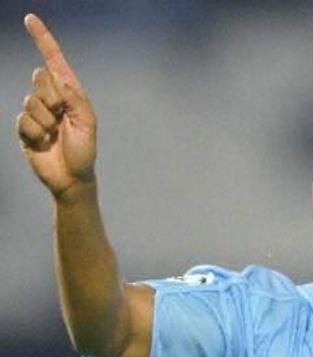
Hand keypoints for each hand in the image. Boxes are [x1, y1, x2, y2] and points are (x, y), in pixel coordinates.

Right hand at [16, 14, 96, 200]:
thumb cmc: (84, 151)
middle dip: (53, 99)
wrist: (72, 178)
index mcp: (70, 96)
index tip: (31, 19)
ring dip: (45, 120)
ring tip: (54, 135)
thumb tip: (56, 76)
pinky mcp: (25, 129)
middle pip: (41, 79)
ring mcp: (37, 114)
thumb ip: (74, 98)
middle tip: (62, 119)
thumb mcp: (87, 123)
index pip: (54, 64)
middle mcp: (52, 100)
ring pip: (31, 101)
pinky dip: (36, 132)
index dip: (44, 41)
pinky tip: (43, 142)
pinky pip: (23, 120)